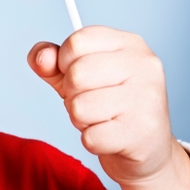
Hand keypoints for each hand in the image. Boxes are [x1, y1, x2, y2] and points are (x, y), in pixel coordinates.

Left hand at [27, 26, 189, 189]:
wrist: (148, 148)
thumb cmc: (110, 104)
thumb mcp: (78, 75)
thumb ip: (52, 62)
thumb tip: (41, 58)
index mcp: (129, 43)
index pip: (77, 41)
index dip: (65, 62)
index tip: (79, 74)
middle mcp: (144, 65)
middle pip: (76, 74)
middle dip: (72, 94)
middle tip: (91, 101)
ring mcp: (146, 98)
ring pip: (80, 107)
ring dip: (81, 119)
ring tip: (102, 118)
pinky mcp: (142, 131)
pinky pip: (91, 137)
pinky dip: (92, 140)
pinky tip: (111, 136)